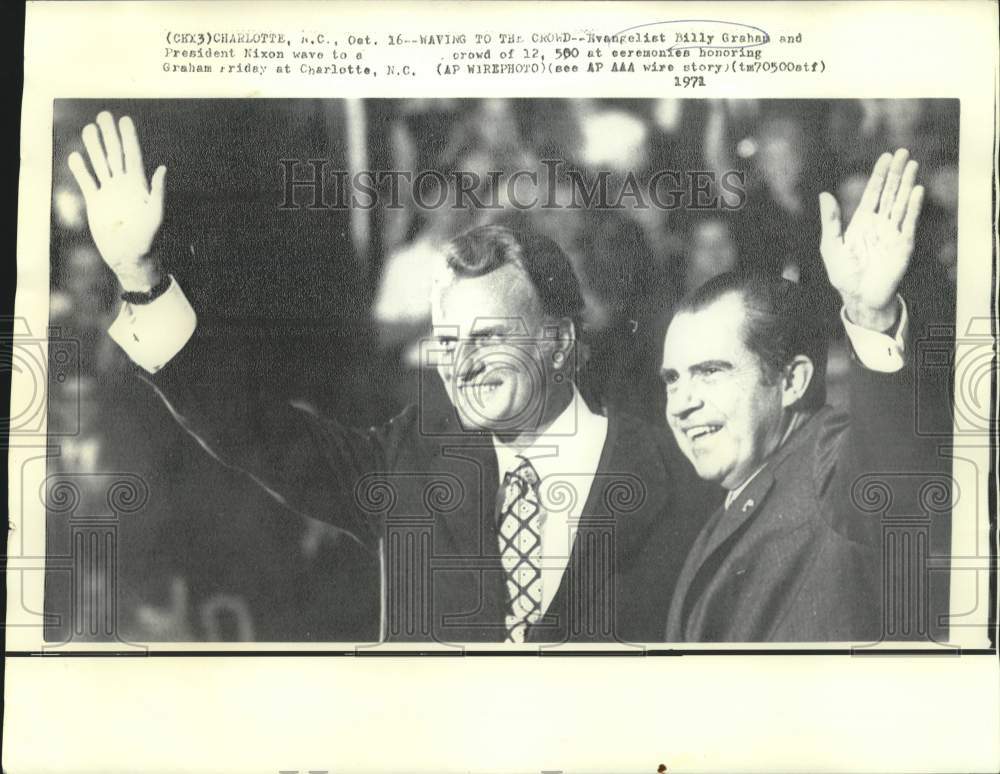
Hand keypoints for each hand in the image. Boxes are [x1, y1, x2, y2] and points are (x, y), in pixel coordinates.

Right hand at [67, 112, 165, 291]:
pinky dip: (81, 170)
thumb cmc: (148, 239)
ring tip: (89, 129)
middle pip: (115, 154)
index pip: (133, 156)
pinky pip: (87, 182)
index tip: (124, 120)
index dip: (129, 138)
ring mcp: (109, 193)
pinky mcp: (96, 203)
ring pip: (100, 164)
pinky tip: (76, 156)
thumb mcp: (156, 215)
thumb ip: (158, 191)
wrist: (130, 258)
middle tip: (103, 115)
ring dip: (94, 147)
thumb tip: (162, 167)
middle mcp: (124, 185)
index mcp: (139, 186)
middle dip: (110, 135)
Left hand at [818, 148, 923, 330]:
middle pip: (890, 193)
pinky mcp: (903, 245)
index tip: (886, 157)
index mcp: (862, 222)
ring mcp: (893, 233)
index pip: (873, 193)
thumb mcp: (830, 245)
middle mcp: (880, 224)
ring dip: (907, 184)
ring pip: (901, 203)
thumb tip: (824, 194)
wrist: (859, 297)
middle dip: (896, 173)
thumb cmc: (843, 274)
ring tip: (913, 165)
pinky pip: (909, 223)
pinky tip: (916, 191)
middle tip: (904, 152)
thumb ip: (830, 220)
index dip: (880, 175)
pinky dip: (913, 207)